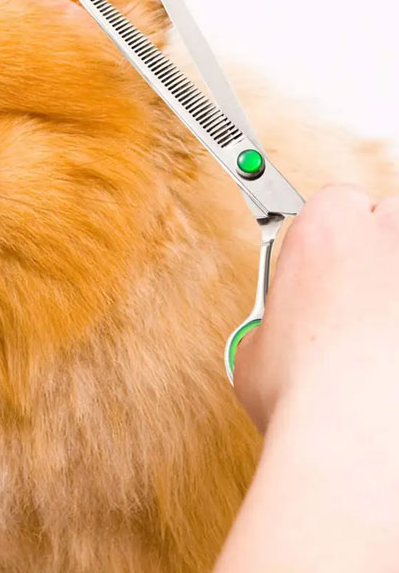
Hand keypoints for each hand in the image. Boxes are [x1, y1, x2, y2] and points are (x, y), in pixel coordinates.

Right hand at [234, 184, 398, 431]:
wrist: (354, 441)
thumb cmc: (302, 393)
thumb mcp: (257, 349)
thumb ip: (277, 325)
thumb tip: (280, 342)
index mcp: (326, 231)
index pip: (340, 201)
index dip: (335, 235)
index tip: (335, 263)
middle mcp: (387, 234)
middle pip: (393, 217)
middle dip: (380, 251)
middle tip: (365, 299)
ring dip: (396, 285)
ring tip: (384, 333)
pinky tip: (393, 357)